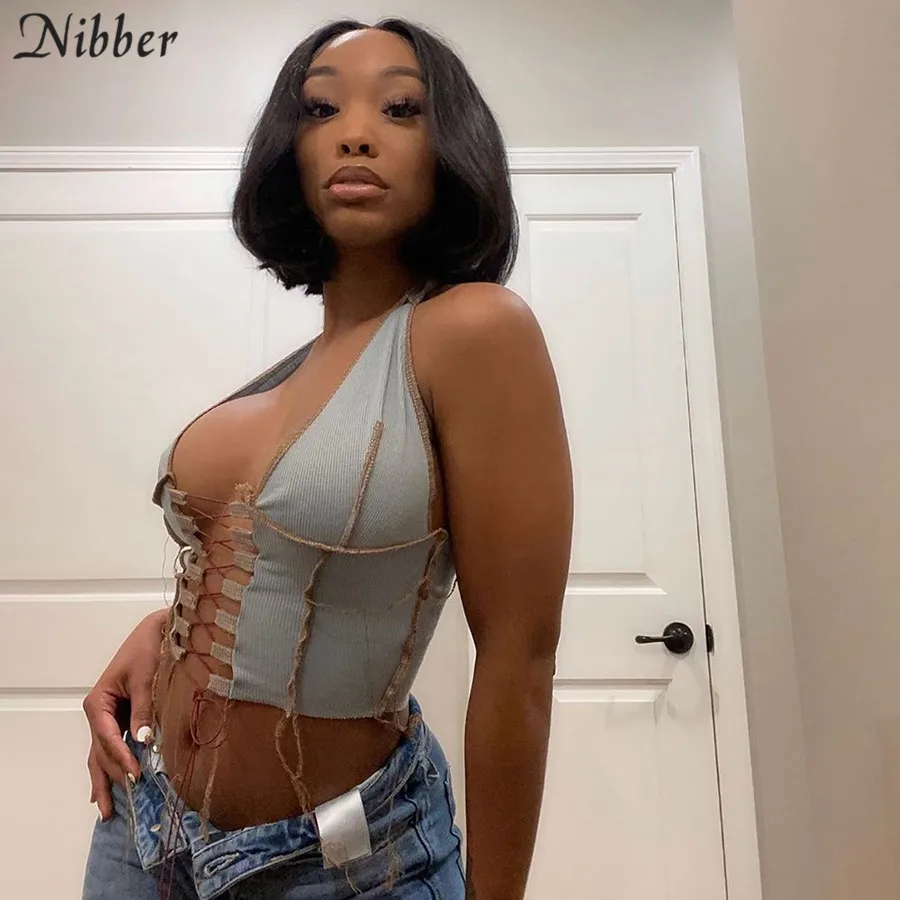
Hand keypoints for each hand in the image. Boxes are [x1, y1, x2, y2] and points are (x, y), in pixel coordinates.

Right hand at [82, 608, 167, 819]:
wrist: (159, 630)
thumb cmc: (149, 649)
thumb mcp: (145, 678)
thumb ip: (143, 710)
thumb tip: (145, 741)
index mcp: (98, 702)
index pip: (106, 738)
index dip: (120, 758)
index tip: (135, 775)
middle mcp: (99, 713)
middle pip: (99, 752)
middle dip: (108, 779)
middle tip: (115, 809)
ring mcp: (109, 717)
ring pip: (102, 754)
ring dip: (105, 780)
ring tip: (106, 810)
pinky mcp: (122, 718)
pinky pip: (114, 747)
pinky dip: (114, 766)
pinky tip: (113, 785)